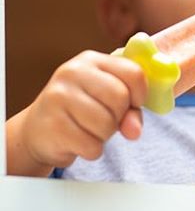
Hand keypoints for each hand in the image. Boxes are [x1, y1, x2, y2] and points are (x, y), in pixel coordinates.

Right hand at [20, 50, 146, 169]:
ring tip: (90, 130)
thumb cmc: (82, 111)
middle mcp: (73, 72)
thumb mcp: (108, 100)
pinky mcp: (52, 125)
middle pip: (120, 97)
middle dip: (120, 116)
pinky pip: (91, 145)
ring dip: (105, 135)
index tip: (134, 104)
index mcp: (92, 60)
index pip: (133, 72)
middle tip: (107, 120)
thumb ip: (131, 110)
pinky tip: (78, 142)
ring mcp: (59, 97)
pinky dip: (92, 150)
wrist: (37, 130)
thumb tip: (134, 131)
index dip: (141, 93)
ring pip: (106, 123)